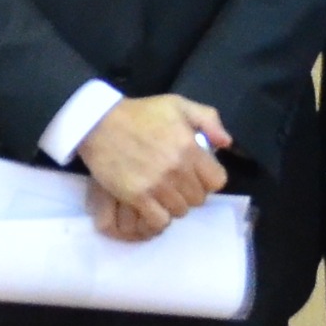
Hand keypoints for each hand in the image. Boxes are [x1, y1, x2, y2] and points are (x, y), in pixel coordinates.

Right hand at [78, 93, 230, 240]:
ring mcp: (157, 184)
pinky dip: (158, 217)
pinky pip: (159, 220)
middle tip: (176, 183)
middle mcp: (177, 168)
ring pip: (180, 211)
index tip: (197, 174)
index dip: (208, 180)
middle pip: (198, 199)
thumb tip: (226, 143)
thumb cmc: (140, 113)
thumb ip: (208, 119)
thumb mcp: (177, 104)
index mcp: (190, 147)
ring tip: (162, 192)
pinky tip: (152, 205)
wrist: (99, 123)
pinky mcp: (136, 196)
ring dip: (173, 204)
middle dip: (190, 192)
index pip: (217, 181)